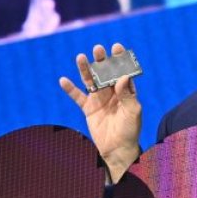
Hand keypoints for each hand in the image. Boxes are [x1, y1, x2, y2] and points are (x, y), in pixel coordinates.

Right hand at [59, 43, 141, 181]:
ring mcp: (99, 99)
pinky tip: (64, 80)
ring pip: (91, 81)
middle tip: (98, 49)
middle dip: (102, 61)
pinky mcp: (88, 109)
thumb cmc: (130, 131)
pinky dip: (70, 89)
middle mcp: (112, 93)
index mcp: (126, 91)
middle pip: (105, 73)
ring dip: (85, 70)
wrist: (118, 150)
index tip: (116, 47)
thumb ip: (128, 95)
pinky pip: (78, 97)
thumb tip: (123, 77)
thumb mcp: (133, 112)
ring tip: (81, 57)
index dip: (120, 59)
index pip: (123, 71)